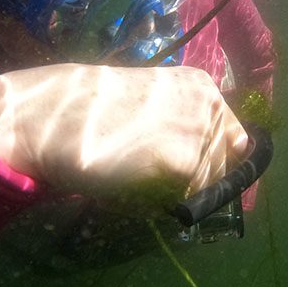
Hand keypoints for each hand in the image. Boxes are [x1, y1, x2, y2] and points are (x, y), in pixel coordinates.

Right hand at [0, 64, 248, 213]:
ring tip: (138, 174)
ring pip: (209, 185)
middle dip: (198, 177)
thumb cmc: (92, 111)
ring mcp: (200, 133)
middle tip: (152, 170)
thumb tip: (218, 157)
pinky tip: (132, 182)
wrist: (51, 117)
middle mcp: (209, 104)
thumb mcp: (151, 102)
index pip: (236, 139)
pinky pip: (188, 199)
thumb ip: (185, 121)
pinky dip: (163, 201)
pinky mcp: (184, 163)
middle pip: (228, 165)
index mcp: (202, 85)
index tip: (182, 167)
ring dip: (180, 191)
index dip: (213, 160)